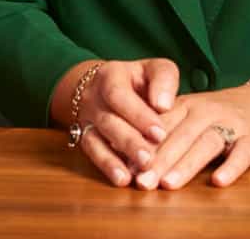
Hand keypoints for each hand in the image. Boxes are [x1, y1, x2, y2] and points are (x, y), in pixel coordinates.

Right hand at [55, 58, 179, 186]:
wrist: (106, 87)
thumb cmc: (140, 80)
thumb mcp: (155, 70)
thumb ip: (164, 80)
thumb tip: (165, 105)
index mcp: (111, 75)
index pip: (119, 95)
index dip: (138, 115)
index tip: (159, 132)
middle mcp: (94, 97)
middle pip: (108, 120)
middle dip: (130, 141)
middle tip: (149, 158)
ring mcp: (87, 119)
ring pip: (97, 139)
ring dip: (117, 158)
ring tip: (138, 171)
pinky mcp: (85, 137)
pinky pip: (92, 153)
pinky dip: (107, 167)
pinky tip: (122, 179)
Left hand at [134, 83, 249, 189]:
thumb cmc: (223, 114)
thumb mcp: (194, 113)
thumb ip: (168, 132)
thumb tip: (133, 161)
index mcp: (189, 106)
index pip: (162, 125)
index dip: (143, 146)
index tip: (125, 167)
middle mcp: (208, 112)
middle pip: (180, 136)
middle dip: (159, 160)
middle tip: (141, 182)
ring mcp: (232, 124)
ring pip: (207, 143)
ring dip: (186, 164)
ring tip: (169, 184)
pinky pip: (242, 153)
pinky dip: (231, 166)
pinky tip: (218, 181)